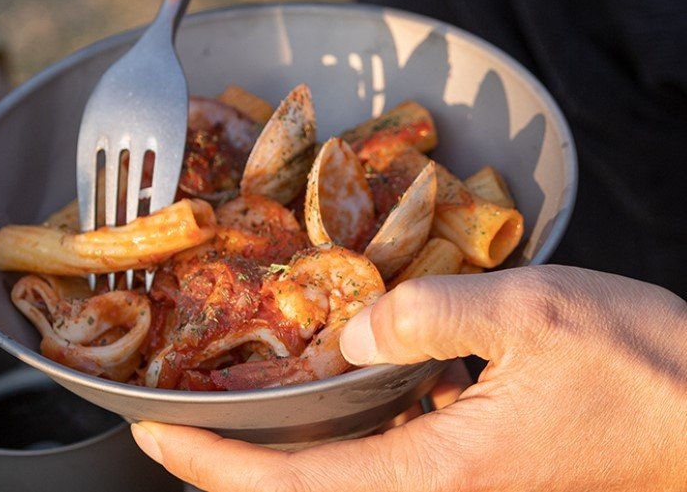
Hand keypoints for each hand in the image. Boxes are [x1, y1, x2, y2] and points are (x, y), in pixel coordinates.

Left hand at [131, 265, 686, 490]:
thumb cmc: (635, 367)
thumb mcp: (529, 317)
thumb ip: (429, 316)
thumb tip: (349, 329)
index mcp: (437, 467)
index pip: (297, 483)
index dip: (216, 464)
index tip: (156, 438)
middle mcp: (438, 479)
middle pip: (310, 476)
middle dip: (236, 449)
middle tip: (178, 407)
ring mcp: (459, 466)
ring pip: (347, 454)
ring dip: (287, 426)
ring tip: (240, 383)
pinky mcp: (478, 446)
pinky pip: (389, 430)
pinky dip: (345, 406)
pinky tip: (339, 364)